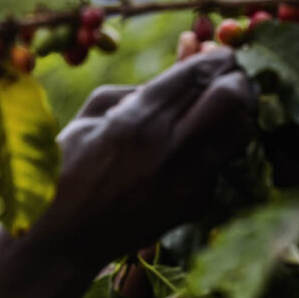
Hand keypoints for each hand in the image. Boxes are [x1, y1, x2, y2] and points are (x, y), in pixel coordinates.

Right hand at [34, 50, 254, 262]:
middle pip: (233, 95)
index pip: (198, 74)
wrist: (58, 243)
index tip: (212, 54)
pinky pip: (220, 163)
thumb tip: (166, 81)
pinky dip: (211, 149)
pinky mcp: (195, 206)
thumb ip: (127, 94)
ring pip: (240, 129)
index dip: (211, 58)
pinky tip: (188, 151)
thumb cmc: (59, 179)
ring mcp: (187, 182)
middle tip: (222, 78)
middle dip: (232, 78)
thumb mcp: (83, 123)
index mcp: (135, 124)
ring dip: (234, 112)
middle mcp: (169, 151)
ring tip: (213, 109)